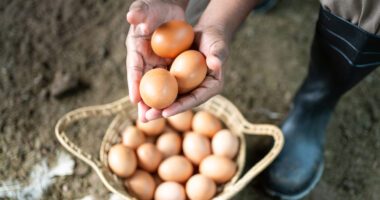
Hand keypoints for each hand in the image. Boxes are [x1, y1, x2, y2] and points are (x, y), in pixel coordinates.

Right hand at [126, 0, 185, 121]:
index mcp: (135, 49)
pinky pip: (169, 83)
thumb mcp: (147, 8)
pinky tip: (172, 107)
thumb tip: (132, 17)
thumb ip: (139, 12)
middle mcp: (144, 60)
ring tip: (154, 120)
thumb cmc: (156, 7)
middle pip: (143, 84)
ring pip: (155, 88)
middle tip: (144, 118)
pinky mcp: (168, 66)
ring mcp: (156, 64)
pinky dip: (170, 94)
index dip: (134, 82)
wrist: (169, 9)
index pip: (134, 67)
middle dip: (143, 102)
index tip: (134, 98)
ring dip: (155, 103)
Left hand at [145, 24, 228, 120]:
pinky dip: (153, 92)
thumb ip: (218, 55)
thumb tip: (216, 64)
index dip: (181, 107)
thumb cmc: (215, 38)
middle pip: (180, 104)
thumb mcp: (218, 46)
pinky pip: (165, 87)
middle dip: (163, 112)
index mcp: (212, 87)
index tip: (166, 112)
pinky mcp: (178, 80)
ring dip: (155, 107)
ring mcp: (188, 87)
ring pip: (171, 99)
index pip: (195, 99)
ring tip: (140, 115)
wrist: (206, 34)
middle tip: (147, 117)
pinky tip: (139, 98)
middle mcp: (199, 90)